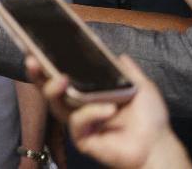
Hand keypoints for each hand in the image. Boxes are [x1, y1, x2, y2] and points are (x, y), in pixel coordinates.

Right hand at [31, 54, 189, 168]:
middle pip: (50, 89)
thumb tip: (119, 56)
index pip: (64, 75)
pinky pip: (77, 122)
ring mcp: (80, 122)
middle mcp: (80, 106)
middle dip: (38, 73)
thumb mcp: (141, 86)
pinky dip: (91, 113)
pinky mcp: (82, 138)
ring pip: (55, 104)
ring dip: (54, 89)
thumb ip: (128, 71)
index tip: (36, 47)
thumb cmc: (150, 119)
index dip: (49, 63)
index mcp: (90, 92)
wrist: (158, 144)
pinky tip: (108, 110)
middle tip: (33, 59)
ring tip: (62, 79)